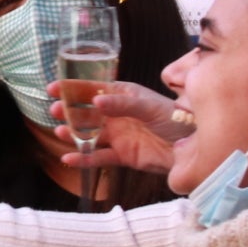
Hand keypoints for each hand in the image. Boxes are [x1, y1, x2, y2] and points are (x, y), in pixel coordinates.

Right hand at [57, 82, 186, 177]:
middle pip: (87, 112)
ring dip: (74, 133)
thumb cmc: (176, 120)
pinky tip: (69, 158)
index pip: (93, 89)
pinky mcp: (122, 156)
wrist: (194, 149)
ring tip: (61, 133)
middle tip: (54, 111)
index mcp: (124, 96)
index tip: (53, 88)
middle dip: (69, 111)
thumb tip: (95, 101)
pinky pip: (99, 157)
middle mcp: (118, 114)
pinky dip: (84, 158)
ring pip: (89, 134)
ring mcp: (119, 136)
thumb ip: (123, 104)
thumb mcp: (150, 107)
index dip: (73, 88)